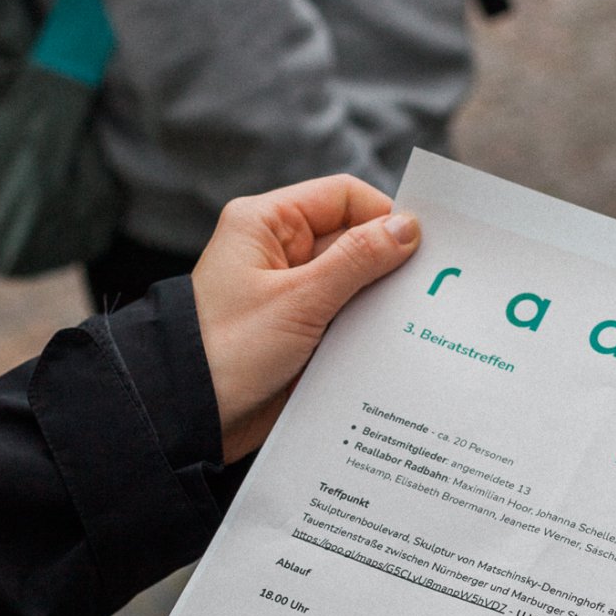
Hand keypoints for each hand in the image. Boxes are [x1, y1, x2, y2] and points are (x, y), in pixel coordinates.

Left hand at [192, 175, 420, 461]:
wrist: (188, 418)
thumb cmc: (227, 351)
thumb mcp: (299, 300)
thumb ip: (356, 261)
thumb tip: (407, 228)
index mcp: (266, 224)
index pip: (343, 197)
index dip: (384, 215)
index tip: (421, 248)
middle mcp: (278, 253)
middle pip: (353, 241)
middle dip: (388, 265)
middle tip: (427, 291)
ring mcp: (290, 295)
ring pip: (353, 285)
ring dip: (379, 304)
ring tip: (413, 323)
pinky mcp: (298, 334)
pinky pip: (344, 321)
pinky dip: (365, 332)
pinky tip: (391, 348)